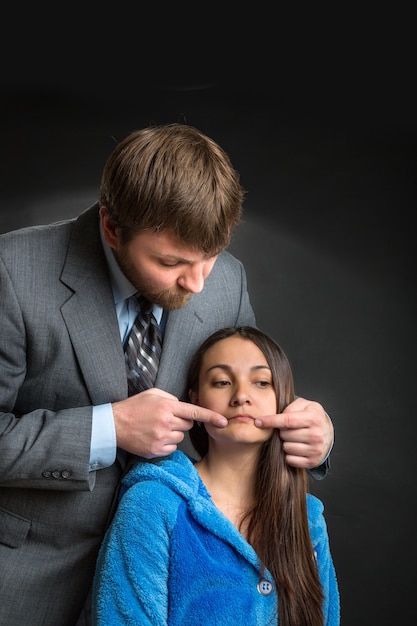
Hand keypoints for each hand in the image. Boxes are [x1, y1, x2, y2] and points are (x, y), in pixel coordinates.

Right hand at [112, 388, 226, 458]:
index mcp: (167, 407)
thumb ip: (171, 399)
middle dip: (182, 422)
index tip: (224, 421)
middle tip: (166, 419)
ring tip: (157, 428)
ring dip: (173, 433)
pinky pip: (172, 448)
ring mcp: (161, 438)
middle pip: (188, 426)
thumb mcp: (153, 394)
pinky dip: (167, 444)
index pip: (194, 412)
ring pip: (180, 438)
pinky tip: (154, 437)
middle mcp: (166, 423)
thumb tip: (184, 407)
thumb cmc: (134, 407)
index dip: (211, 417)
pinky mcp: (155, 451)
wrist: (114, 425)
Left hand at [254, 397, 333, 469]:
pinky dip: (289, 454)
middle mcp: (316, 435)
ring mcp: (315, 450)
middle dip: (282, 431)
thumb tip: (276, 417)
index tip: (258, 422)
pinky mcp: (313, 462)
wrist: (327, 432)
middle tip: (289, 429)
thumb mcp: (304, 405)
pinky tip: (295, 447)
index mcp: (314, 418)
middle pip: (285, 435)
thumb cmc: (311, 416)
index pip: (287, 420)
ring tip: (293, 437)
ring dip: (285, 442)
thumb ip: (291, 407)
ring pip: (286, 448)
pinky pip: (290, 459)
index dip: (271, 421)